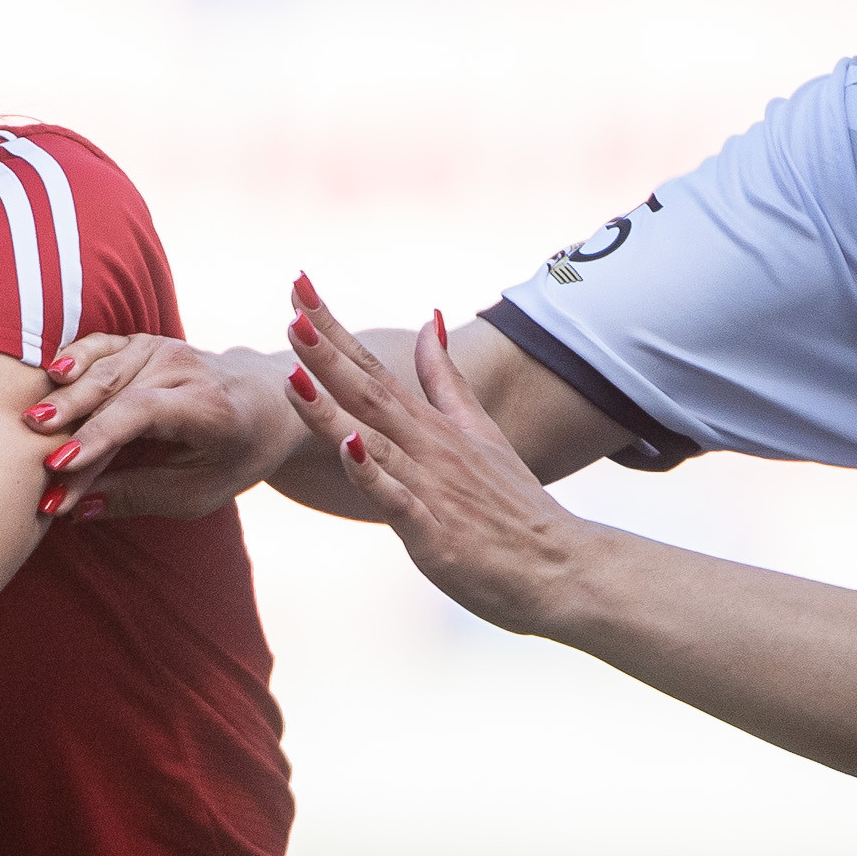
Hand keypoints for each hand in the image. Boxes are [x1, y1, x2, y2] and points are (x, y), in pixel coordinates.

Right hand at [26, 331, 309, 519]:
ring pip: (101, 372)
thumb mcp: (197, 493)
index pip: (141, 414)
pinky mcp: (141, 342)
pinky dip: (72, 360)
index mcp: (208, 406)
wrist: (262, 405)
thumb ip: (138, 495)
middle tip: (33, 465)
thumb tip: (77, 507)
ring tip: (28, 425)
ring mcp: (161, 348)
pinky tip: (49, 374)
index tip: (59, 468)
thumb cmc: (229, 458)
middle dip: (71, 432)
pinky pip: (99, 348)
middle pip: (113, 395)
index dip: (98, 439)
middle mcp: (183, 368)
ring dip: (63, 401)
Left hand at [279, 277, 599, 632]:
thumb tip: (427, 324)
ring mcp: (434, 490)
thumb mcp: (481, 433)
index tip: (298, 287)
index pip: (374, 368)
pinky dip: (373, 475)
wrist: (565, 568)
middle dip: (326, 353)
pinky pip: (399, 500)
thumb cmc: (516, 508)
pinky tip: (349, 448)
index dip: (334, 330)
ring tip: (293, 376)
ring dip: (332, 409)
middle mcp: (430, 450)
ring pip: (375, 442)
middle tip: (291, 310)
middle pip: (369, 393)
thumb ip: (447, 383)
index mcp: (433, 428)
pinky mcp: (437, 533)